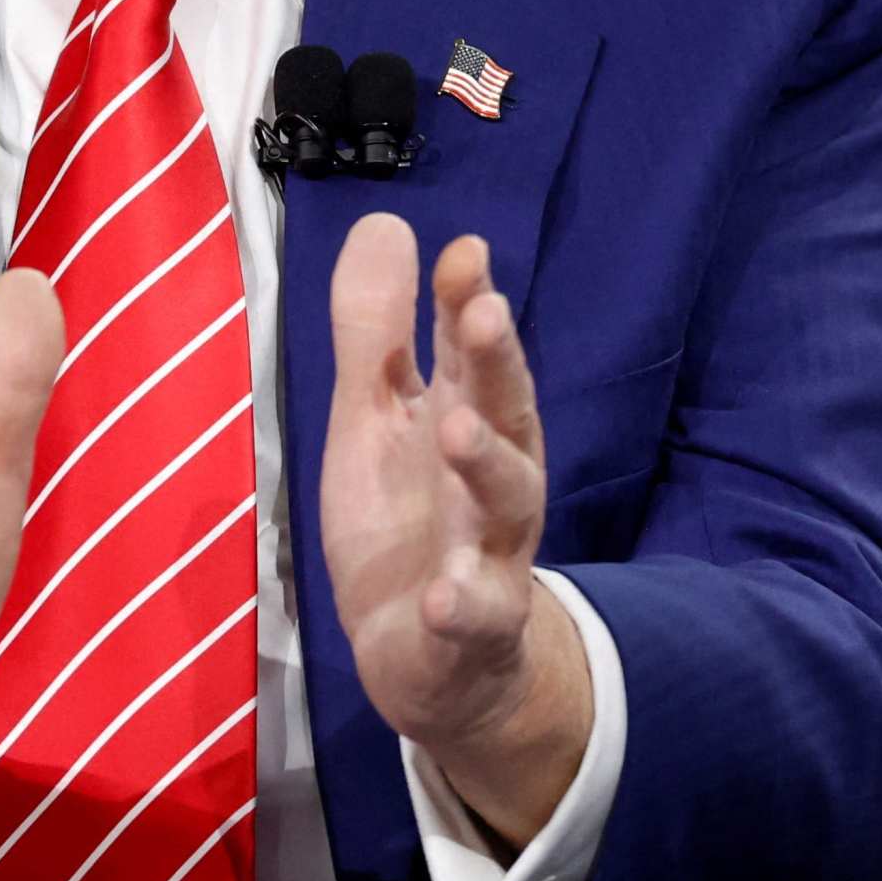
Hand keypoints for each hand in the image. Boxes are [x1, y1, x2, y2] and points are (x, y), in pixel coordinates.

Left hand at [319, 212, 590, 843]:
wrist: (433, 658)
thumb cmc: (408, 520)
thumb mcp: (375, 418)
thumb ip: (377, 330)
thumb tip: (389, 222)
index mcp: (465, 418)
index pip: (472, 352)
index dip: (467, 302)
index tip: (463, 252)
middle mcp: (490, 477)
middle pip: (505, 410)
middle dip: (497, 361)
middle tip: (482, 309)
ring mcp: (490, 551)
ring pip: (506, 503)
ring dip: (485, 463)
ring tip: (455, 428)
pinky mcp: (474, 626)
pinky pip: (478, 615)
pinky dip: (465, 605)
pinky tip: (445, 597)